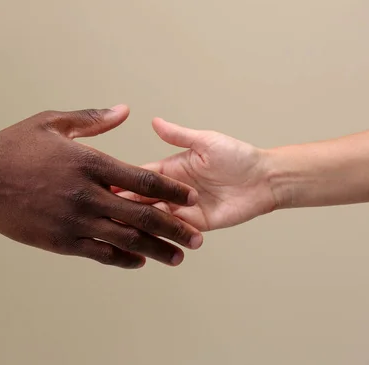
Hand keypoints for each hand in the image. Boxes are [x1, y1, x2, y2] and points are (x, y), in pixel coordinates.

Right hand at [0, 107, 202, 267]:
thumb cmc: (13, 146)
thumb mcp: (51, 122)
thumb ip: (92, 119)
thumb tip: (125, 110)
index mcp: (89, 163)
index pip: (143, 179)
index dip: (171, 190)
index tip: (191, 199)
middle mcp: (86, 195)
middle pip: (142, 216)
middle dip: (174, 228)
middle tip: (196, 239)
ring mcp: (73, 221)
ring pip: (125, 240)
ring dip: (155, 250)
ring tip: (177, 257)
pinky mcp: (59, 241)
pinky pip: (98, 254)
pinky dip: (122, 259)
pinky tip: (138, 262)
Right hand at [117, 118, 277, 230]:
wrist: (264, 180)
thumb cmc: (238, 156)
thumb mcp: (205, 142)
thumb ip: (178, 136)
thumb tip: (155, 121)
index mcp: (169, 169)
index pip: (140, 177)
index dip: (122, 182)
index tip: (104, 187)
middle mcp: (172, 191)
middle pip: (142, 201)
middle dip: (126, 207)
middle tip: (108, 213)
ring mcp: (183, 210)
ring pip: (155, 220)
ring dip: (141, 224)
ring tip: (123, 230)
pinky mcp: (196, 225)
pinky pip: (176, 232)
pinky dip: (163, 236)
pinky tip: (148, 240)